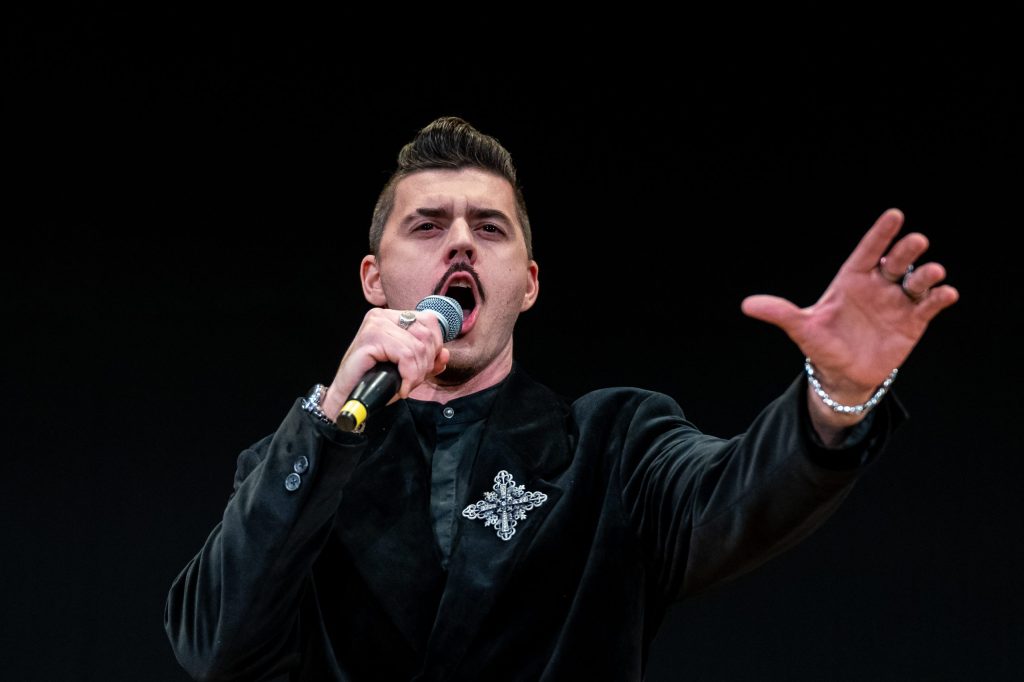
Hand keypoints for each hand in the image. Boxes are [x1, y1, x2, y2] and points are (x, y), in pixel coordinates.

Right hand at [320, 308, 449, 420]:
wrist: (346, 398)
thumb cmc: (374, 381)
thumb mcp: (409, 369)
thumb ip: (428, 360)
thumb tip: (445, 354)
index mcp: (392, 317)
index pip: (430, 322)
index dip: (434, 348)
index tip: (423, 368)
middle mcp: (383, 316)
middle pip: (426, 335)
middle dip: (426, 363)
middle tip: (412, 380)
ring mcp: (375, 324)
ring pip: (417, 347)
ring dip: (416, 373)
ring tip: (406, 385)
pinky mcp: (370, 337)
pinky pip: (406, 355)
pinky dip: (409, 375)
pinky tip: (401, 387)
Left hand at [741, 208, 958, 424]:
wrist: (843, 375)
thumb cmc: (821, 345)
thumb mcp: (801, 329)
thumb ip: (779, 313)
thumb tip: (746, 305)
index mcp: (851, 280)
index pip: (867, 251)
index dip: (880, 233)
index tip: (895, 214)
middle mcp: (877, 285)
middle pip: (896, 260)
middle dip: (906, 249)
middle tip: (916, 240)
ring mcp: (897, 302)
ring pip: (917, 280)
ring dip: (926, 274)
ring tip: (931, 273)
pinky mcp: (913, 322)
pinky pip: (930, 305)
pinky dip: (939, 298)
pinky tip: (945, 294)